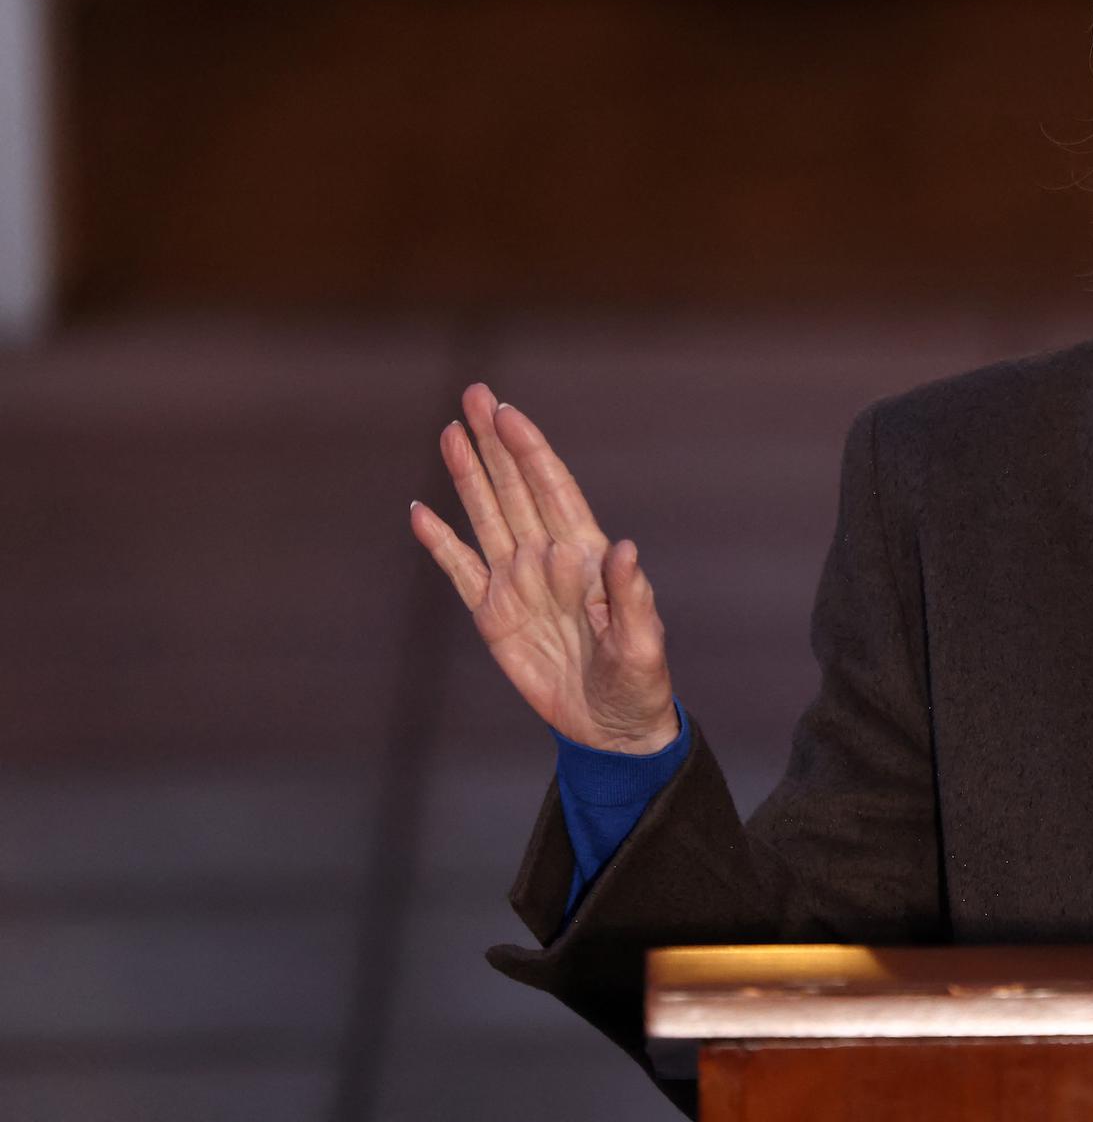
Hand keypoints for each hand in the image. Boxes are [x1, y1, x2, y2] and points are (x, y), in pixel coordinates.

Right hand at [407, 383, 678, 753]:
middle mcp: (548, 559)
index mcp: (587, 556)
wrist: (610, 726)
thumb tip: (624, 547)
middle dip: (495, 443)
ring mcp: (517, 584)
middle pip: (516, 488)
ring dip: (467, 477)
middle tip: (474, 395)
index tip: (508, 413)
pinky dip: (440, 543)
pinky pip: (461, 571)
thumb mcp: (643, 642)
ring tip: (450, 432)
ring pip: (487, 517)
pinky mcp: (493, 616)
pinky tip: (419, 513)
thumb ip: (631, 595)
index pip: (554, 489)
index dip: (531, 450)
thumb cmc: (638, 681)